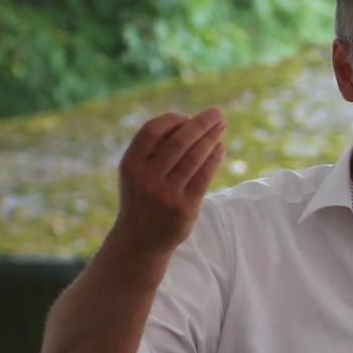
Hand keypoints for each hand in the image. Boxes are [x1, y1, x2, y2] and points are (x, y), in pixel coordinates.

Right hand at [113, 107, 227, 254]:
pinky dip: (214, 159)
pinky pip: (204, 176)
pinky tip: (220, 148)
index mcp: (130, 164)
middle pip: (179, 141)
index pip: (152, 130)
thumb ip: (154, 150)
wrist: (140, 240)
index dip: (172, 119)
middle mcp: (147, 178)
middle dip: (201, 124)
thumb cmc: (141, 199)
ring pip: (194, 158)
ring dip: (211, 138)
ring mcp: (166, 194)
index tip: (187, 116)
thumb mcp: (136, 173)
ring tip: (222, 126)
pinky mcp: (185, 207)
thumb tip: (190, 122)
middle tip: (217, 112)